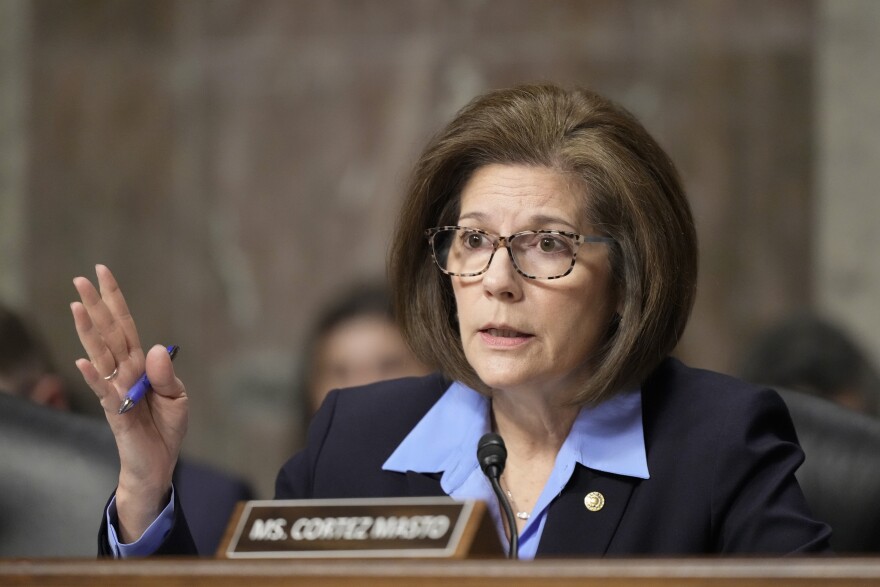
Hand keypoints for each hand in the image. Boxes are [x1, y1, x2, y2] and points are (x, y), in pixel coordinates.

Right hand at [71, 264, 187, 541]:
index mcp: (141, 366)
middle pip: (109, 334)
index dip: (115, 301)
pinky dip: (95, 377)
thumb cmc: (165, 428)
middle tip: (80, 278)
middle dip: (97, 306)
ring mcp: (117, 392)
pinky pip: (105, 392)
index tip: (102, 273)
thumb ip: (166, 374)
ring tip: (78, 306)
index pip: (126, 327)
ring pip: (102, 356)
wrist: (158, 464)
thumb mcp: (177, 398)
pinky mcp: (116, 414)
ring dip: (89, 332)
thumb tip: (157, 347)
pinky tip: (84, 361)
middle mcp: (125, 374)